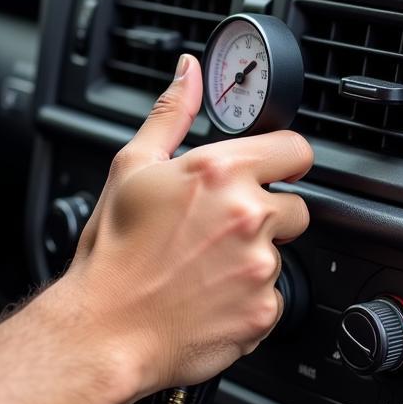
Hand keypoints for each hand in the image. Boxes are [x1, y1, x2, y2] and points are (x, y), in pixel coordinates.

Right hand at [60, 54, 312, 396]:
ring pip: (281, 254)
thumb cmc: (113, 253)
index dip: (283, 160)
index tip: (271, 173)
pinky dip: (248, 300)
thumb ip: (171, 113)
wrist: (105, 329)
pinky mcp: (263, 311)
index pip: (296, 150)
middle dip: (267, 215)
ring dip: (253, 259)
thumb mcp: (132, 168)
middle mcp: (248, 216)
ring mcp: (260, 266)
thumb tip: (188, 73)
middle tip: (220, 231)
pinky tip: (210, 297)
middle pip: (296, 206)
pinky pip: (272, 298)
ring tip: (204, 268)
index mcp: (220, 172)